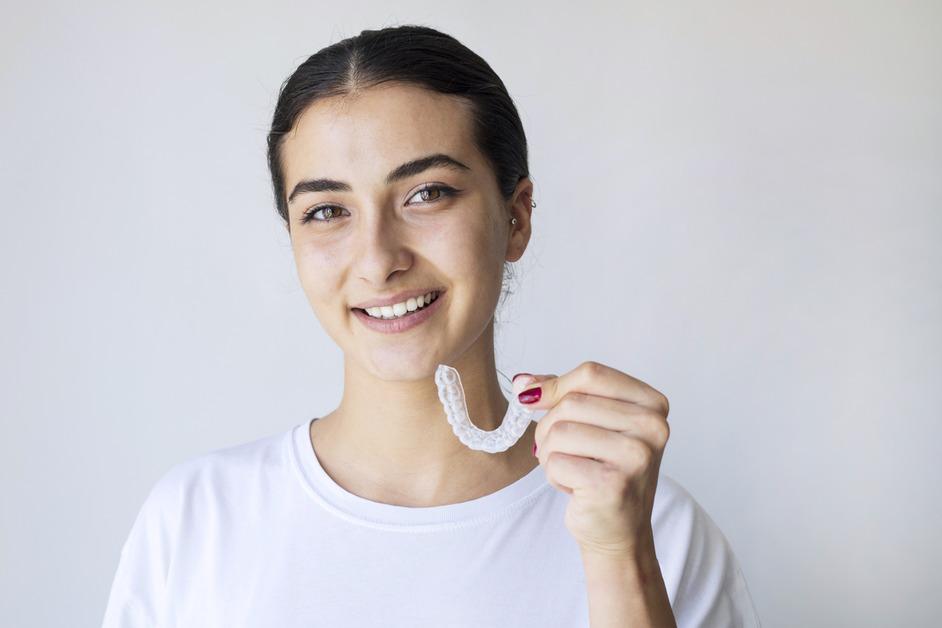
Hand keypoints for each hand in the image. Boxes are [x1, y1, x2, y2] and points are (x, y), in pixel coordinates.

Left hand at [514, 361, 670, 558]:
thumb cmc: (604, 472)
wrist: (618, 531)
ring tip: (571, 469)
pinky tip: (575, 488)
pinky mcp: (612, 484)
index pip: (592, 374)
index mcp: (652, 404)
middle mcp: (652, 427)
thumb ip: (561, 395)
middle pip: (571, 403)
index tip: (532, 399)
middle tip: (560, 450)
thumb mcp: (591, 424)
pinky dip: (554, 476)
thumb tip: (523, 382)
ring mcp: (636, 456)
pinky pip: (555, 463)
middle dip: (549, 427)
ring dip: (550, 454)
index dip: (555, 386)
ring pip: (559, 432)